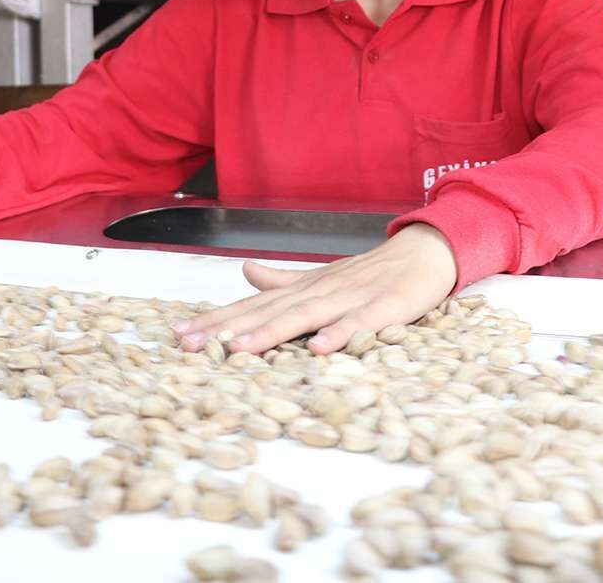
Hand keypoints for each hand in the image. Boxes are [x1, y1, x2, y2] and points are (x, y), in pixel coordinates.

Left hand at [173, 223, 457, 355]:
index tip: (179, 336)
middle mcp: (319, 292)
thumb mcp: (322, 278)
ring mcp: (350, 299)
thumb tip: (246, 271)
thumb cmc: (370, 275)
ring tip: (238, 349)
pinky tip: (318, 349)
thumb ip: (283, 280)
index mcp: (304, 290)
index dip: (217, 320)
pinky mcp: (383, 308)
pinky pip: (359, 323)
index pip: (253, 306)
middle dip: (228, 329)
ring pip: (305, 316)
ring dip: (271, 332)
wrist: (423, 254)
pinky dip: (338, 335)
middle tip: (190, 345)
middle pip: (268, 312)